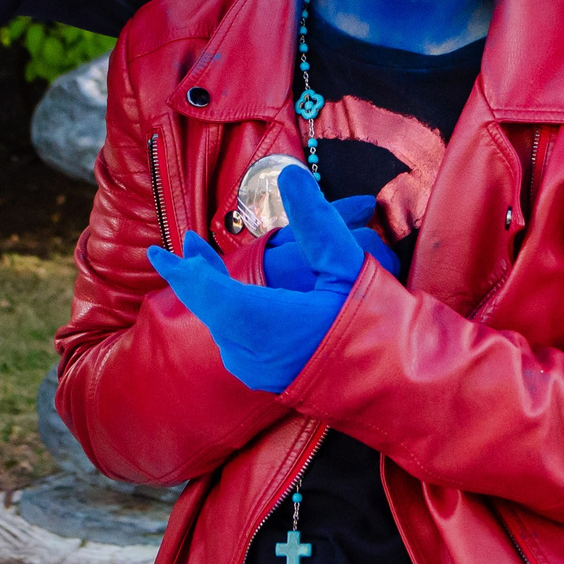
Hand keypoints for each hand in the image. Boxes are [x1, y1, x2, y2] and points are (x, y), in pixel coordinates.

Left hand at [148, 167, 385, 392]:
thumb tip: (288, 175)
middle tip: (181, 247)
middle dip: (195, 275)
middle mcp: (250, 353)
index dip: (182, 268)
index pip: (207, 291)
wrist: (403, 389)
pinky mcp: (271, 381)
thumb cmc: (379, 326)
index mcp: (262, 324)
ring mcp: (259, 371)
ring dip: (212, 293)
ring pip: (222, 325)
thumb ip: (314, 221)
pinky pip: (237, 340)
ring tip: (204, 265)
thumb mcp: (348, 266)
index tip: (160, 250)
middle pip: (210, 307)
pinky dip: (229, 313)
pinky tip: (236, 301)